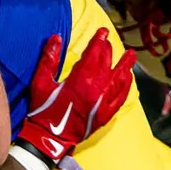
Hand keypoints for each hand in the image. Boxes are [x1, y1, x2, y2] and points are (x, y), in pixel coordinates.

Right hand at [16, 29, 134, 163]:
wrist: (50, 138)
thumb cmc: (43, 110)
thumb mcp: (40, 82)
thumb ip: (48, 59)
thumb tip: (55, 38)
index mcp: (80, 79)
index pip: (94, 53)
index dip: (98, 41)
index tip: (102, 31)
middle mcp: (96, 89)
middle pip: (107, 64)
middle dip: (108, 50)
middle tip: (108, 41)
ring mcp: (104, 102)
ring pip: (119, 79)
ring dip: (124, 65)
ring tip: (130, 55)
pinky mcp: (106, 114)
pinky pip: (121, 97)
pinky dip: (126, 86)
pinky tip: (128, 78)